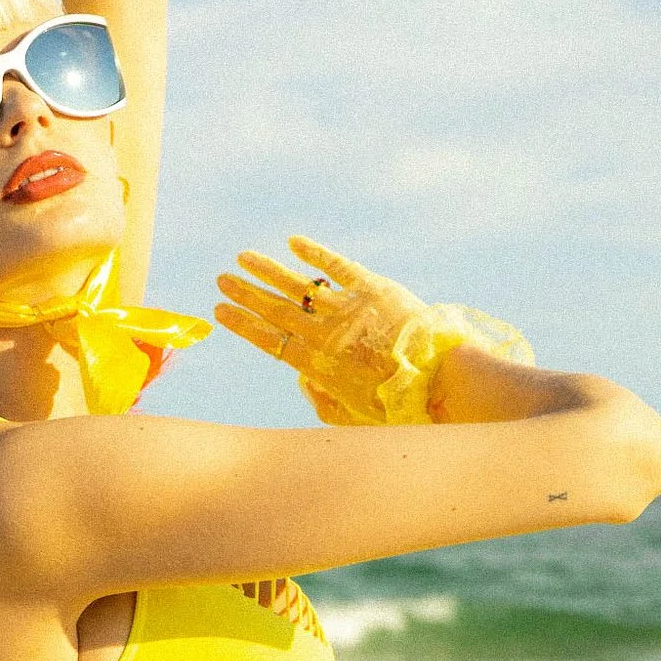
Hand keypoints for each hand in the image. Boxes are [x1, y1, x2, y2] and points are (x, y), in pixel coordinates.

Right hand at [216, 235, 532, 426]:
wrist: (441, 383)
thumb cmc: (398, 408)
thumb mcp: (353, 417)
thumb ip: (321, 402)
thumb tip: (303, 380)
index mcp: (318, 365)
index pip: (269, 340)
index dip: (243, 324)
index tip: (219, 310)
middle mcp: (326, 333)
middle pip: (276, 309)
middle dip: (246, 293)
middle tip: (221, 278)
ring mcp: (348, 308)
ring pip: (299, 285)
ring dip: (269, 270)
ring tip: (244, 257)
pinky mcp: (374, 289)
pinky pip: (338, 266)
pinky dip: (315, 254)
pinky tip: (294, 243)